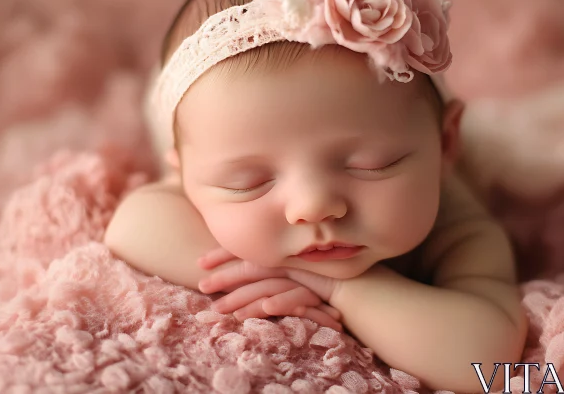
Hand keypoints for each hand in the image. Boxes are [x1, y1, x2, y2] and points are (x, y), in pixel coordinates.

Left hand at [198, 248, 342, 330]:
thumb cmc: (326, 284)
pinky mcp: (318, 288)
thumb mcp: (295, 277)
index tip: (200, 262)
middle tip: (201, 286)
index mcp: (283, 255)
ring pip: (268, 284)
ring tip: (222, 310)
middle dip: (225, 277)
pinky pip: (296, 294)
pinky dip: (281, 302)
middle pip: (252, 267)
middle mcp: (291, 261)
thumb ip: (273, 275)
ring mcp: (304, 273)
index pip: (249, 252)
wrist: (363, 287)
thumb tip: (246, 285)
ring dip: (244, 298)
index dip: (223, 255)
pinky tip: (266, 309)